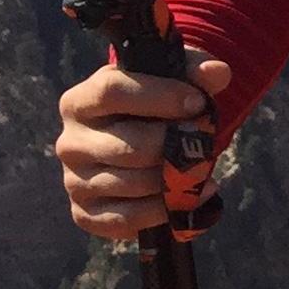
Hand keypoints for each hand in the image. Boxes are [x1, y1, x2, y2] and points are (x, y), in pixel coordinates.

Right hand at [51, 52, 231, 239]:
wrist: (138, 140)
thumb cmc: (155, 105)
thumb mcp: (171, 80)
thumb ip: (194, 70)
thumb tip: (218, 73)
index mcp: (80, 101)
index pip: (113, 92)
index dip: (161, 97)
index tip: (197, 103)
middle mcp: (71, 142)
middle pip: (130, 147)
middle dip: (176, 146)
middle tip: (205, 143)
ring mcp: (74, 180)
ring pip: (134, 184)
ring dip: (176, 179)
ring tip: (201, 169)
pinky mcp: (85, 212)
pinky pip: (126, 218)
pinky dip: (164, 210)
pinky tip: (191, 196)